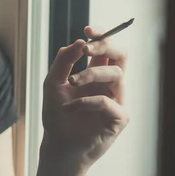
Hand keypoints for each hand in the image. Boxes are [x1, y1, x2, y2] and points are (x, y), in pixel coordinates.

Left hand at [41, 26, 128, 175]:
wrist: (58, 146)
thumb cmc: (57, 116)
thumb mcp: (53, 84)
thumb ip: (63, 61)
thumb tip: (79, 41)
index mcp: (96, 74)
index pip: (107, 48)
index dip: (102, 35)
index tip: (88, 29)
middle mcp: (109, 85)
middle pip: (121, 55)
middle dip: (106, 45)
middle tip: (86, 48)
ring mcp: (117, 100)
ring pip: (116, 74)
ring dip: (90, 74)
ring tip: (71, 83)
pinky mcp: (119, 118)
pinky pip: (106, 101)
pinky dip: (85, 101)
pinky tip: (70, 108)